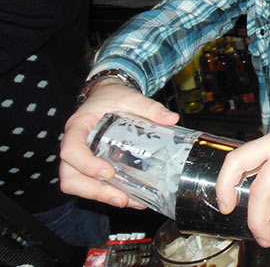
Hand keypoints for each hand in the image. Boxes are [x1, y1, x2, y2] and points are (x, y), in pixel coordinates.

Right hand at [59, 81, 179, 207]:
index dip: (86, 165)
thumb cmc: (113, 97)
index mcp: (78, 127)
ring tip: (127, 201)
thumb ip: (149, 107)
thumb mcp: (130, 97)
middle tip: (120, 197)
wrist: (106, 96)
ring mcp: (80, 158)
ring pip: (76, 185)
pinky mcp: (89, 166)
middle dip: (93, 191)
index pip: (71, 150)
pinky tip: (131, 198)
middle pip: (70, 176)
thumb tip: (171, 118)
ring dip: (100, 196)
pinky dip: (107, 194)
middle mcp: (74, 145)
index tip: (108, 172)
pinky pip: (90, 185)